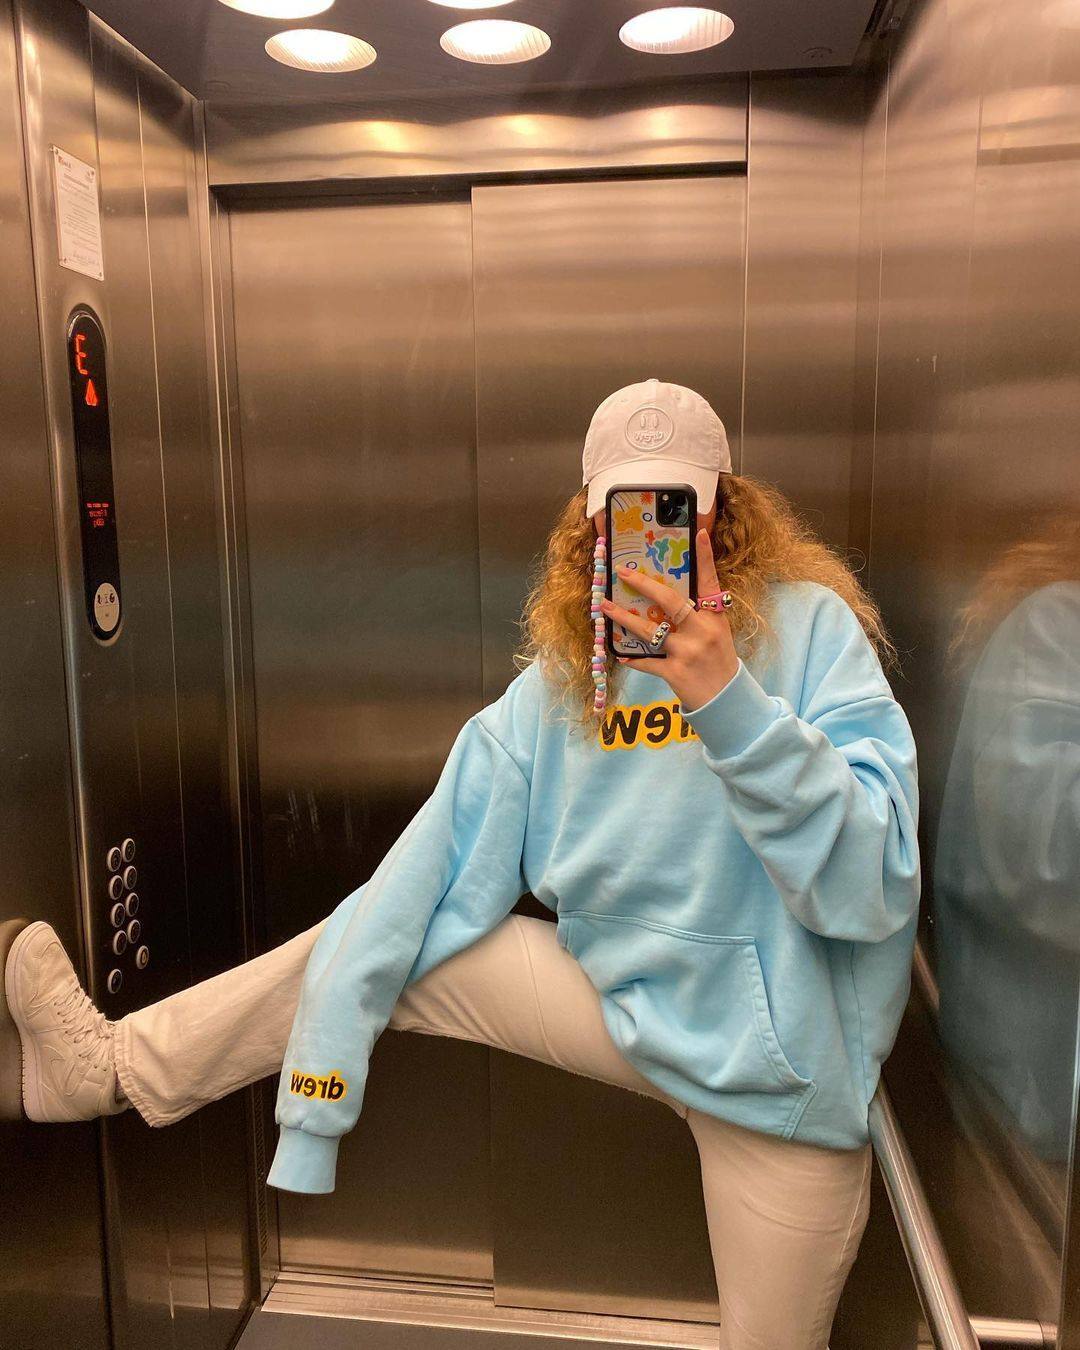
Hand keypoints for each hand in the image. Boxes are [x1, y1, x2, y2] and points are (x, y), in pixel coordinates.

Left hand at [600, 529, 738, 712]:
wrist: (727, 699)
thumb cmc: (718, 662)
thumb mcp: (717, 633)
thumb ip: (698, 614)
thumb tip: (667, 595)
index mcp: (715, 618)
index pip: (710, 582)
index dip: (705, 557)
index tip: (700, 533)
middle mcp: (702, 631)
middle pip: (671, 601)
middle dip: (644, 585)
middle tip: (623, 572)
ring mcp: (687, 652)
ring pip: (649, 630)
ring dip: (624, 617)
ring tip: (605, 606)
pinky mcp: (674, 672)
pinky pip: (647, 661)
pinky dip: (632, 658)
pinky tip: (618, 653)